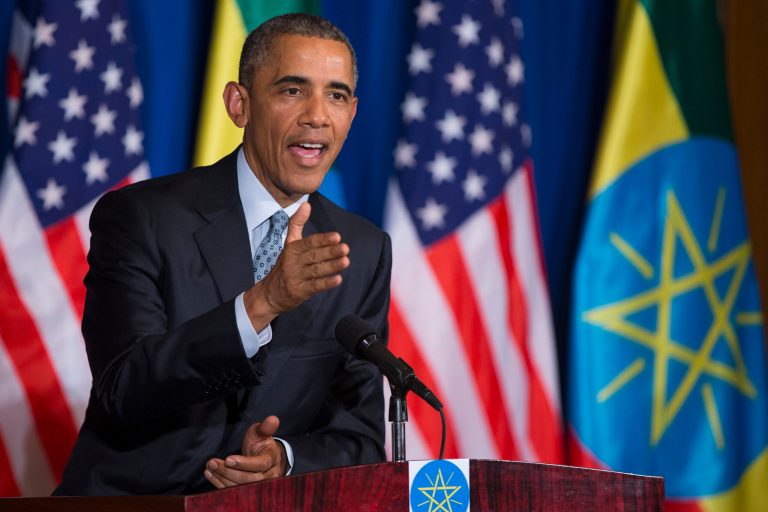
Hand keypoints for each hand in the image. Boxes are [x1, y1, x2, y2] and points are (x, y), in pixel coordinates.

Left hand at [204, 415, 286, 488]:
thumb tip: (273, 418)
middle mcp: (268, 476)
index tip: (228, 459)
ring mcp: (258, 486)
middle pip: (249, 479)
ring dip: (222, 478)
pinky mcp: (248, 491)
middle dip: (229, 472)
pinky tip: (210, 474)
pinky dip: (220, 484)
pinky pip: (234, 492)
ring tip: (209, 466)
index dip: (244, 463)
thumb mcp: (262, 433)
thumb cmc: (261, 444)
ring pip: (240, 487)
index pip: (260, 464)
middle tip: (213, 462)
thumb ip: (266, 427)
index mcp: (272, 460)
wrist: (265, 460)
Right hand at [244, 202, 349, 329]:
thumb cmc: (284, 266)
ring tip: (346, 261)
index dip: (323, 239)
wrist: (269, 294)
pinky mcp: (299, 292)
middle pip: (314, 255)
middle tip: (345, 248)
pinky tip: (338, 280)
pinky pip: (314, 286)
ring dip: (331, 266)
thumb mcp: (289, 244)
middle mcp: (293, 262)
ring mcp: (296, 277)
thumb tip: (306, 204)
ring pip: (316, 270)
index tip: (337, 236)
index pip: (309, 242)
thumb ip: (297, 224)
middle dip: (330, 252)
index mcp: (293, 249)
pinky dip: (326, 283)